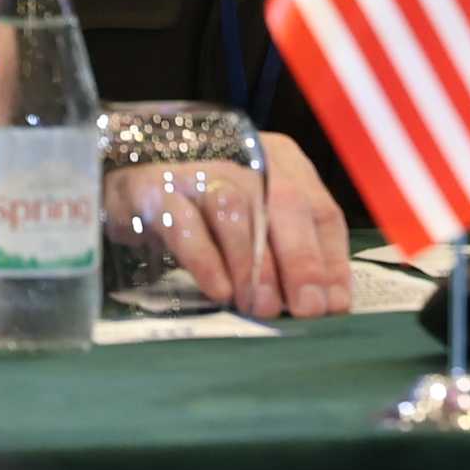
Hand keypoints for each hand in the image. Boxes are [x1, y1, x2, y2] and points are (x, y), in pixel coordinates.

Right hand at [107, 135, 349, 317]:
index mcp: (283, 165)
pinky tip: (220, 292)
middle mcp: (247, 161)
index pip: (321, 209)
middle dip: (301, 260)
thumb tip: (325, 302)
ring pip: (238, 212)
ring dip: (254, 265)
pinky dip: (207, 261)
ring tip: (262, 308)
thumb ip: (289, 257)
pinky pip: (187, 224)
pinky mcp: (160, 191)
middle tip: (305, 309)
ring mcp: (202, 172)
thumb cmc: (209, 220)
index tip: (333, 304)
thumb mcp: (256, 231)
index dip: (332, 259)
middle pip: (286, 203)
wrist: (135, 198)